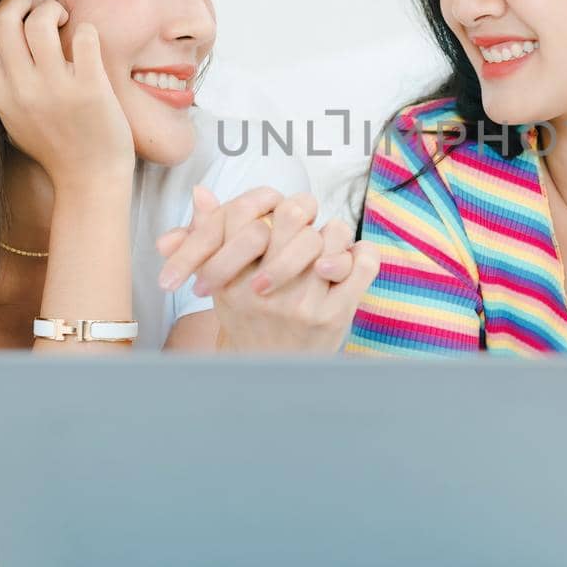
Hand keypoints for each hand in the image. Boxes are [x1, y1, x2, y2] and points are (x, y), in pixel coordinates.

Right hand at [0, 0, 134, 189]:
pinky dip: (86, 30)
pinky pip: (84, 38)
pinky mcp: (90, 91)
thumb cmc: (55, 146)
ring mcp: (55, 90)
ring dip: (53, 9)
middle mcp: (22, 90)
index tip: (13, 15)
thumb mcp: (13, 119)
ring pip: (39, 23)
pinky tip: (88, 41)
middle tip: (42, 6)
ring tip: (65, 20)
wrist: (91, 180)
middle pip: (2, 19)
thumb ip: (0, 83)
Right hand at [155, 186, 379, 352]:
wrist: (270, 374)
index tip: (273, 214)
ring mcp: (302, 304)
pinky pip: (363, 263)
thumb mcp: (222, 284)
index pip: (247, 216)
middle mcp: (264, 291)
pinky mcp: (335, 315)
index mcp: (232, 279)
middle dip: (301, 212)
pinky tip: (349, 260)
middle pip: (292, 215)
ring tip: (323, 247)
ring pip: (331, 234)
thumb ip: (210, 236)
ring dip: (332, 234)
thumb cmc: (248, 319)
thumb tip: (202, 192)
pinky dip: (362, 254)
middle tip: (301, 225)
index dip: (266, 203)